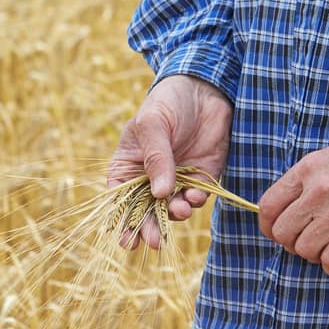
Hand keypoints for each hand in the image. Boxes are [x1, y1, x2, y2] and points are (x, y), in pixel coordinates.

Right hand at [108, 74, 233, 250]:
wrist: (204, 87)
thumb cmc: (168, 102)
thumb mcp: (153, 125)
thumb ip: (156, 158)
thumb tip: (159, 194)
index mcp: (130, 166)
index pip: (123, 200)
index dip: (124, 222)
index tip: (129, 240)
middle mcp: (153, 177)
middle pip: (148, 211)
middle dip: (151, 228)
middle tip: (154, 241)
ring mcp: (178, 178)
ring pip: (174, 208)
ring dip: (176, 215)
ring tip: (180, 211)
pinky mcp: (203, 176)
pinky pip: (198, 196)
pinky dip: (196, 201)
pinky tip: (194, 197)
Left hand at [258, 129, 328, 276]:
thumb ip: (307, 179)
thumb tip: (290, 207)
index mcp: (307, 169)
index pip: (268, 206)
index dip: (267, 226)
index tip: (276, 231)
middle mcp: (318, 191)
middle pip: (282, 233)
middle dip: (290, 243)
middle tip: (307, 240)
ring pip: (305, 249)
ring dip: (314, 254)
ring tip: (328, 247)